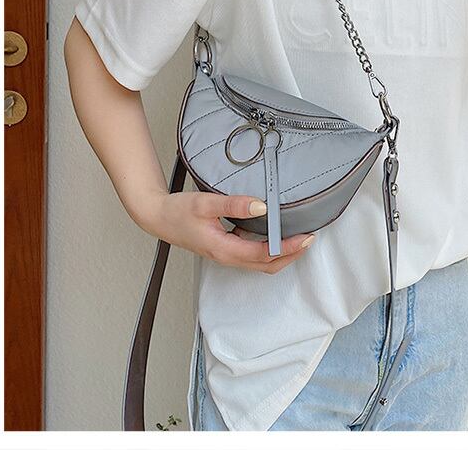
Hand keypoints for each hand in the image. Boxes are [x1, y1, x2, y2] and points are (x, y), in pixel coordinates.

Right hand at [141, 189, 315, 273]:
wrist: (158, 217)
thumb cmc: (178, 211)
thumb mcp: (206, 203)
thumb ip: (235, 204)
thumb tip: (262, 206)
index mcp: (224, 249)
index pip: (264, 254)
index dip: (287, 248)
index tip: (306, 238)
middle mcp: (227, 257)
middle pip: (266, 265)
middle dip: (291, 255)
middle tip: (309, 239)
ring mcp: (226, 255)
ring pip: (260, 263)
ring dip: (282, 254)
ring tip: (299, 238)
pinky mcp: (225, 249)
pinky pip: (252, 255)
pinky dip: (269, 249)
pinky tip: (275, 233)